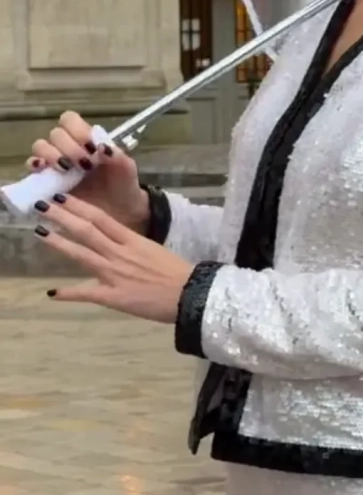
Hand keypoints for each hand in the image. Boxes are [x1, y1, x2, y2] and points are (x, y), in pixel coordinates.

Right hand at [28, 111, 149, 231]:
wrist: (119, 212)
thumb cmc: (122, 186)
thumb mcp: (127, 170)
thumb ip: (118, 156)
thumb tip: (102, 147)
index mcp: (86, 139)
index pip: (70, 120)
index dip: (77, 130)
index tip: (91, 147)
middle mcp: (67, 148)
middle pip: (56, 134)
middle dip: (70, 147)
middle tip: (85, 165)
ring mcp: (55, 163)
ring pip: (40, 146)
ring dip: (52, 155)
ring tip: (67, 170)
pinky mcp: (46, 181)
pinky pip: (32, 166)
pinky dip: (34, 165)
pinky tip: (44, 171)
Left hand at [35, 194, 193, 322]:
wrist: (191, 294)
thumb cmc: (178, 272)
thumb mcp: (155, 250)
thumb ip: (135, 246)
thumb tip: (122, 242)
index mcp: (132, 240)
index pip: (101, 218)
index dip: (80, 207)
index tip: (63, 198)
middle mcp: (120, 253)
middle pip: (87, 230)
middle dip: (63, 217)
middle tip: (43, 206)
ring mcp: (115, 274)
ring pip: (82, 254)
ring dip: (59, 243)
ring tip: (40, 232)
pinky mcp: (114, 296)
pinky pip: (87, 293)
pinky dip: (68, 293)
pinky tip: (52, 292)